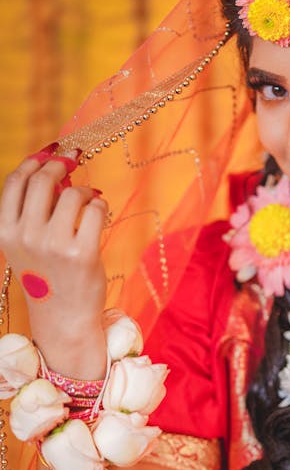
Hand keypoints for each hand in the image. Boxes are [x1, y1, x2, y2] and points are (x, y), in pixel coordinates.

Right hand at [0, 147, 108, 375]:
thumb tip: (53, 166)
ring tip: (89, 199)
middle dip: (61, 164)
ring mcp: (55, 244)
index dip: (34, 160)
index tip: (50, 151)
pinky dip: (99, 205)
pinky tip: (99, 212)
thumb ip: (31, 210)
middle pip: (43, 180)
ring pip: (72, 193)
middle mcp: (26, 236)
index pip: (15, 181)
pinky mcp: (83, 252)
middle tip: (73, 159)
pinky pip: (95, 209)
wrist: (63, 317)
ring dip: (84, 190)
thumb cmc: (48, 276)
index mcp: (6, 231)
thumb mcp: (26, 244)